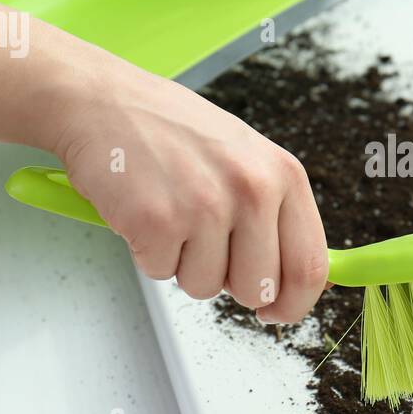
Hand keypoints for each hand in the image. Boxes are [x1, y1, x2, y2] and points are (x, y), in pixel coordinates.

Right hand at [48, 58, 329, 323]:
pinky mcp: (156, 220)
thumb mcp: (246, 158)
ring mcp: (205, 205)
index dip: (293, 303)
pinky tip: (144, 209)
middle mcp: (252, 189)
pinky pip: (159, 272)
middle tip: (202, 241)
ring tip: (170, 211)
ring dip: (181, 262)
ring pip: (204, 287)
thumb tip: (293, 280)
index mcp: (283, 174)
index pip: (309, 266)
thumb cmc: (173, 131)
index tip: (275, 311)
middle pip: (257, 288)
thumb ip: (275, 214)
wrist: (103, 102)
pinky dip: (145, 251)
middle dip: (228, 281)